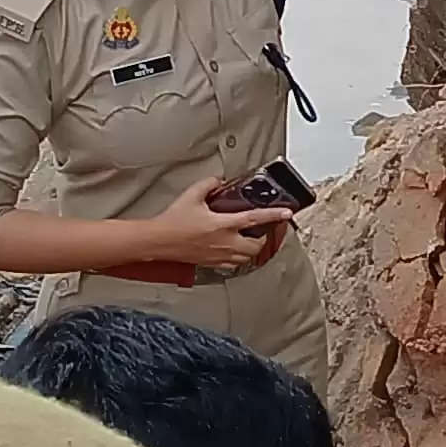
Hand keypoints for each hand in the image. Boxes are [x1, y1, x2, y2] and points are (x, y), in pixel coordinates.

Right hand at [144, 177, 290, 272]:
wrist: (159, 241)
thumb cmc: (173, 221)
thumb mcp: (192, 195)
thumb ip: (209, 184)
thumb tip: (219, 181)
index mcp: (223, 224)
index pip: (256, 219)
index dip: (274, 215)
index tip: (286, 212)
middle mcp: (225, 242)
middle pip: (257, 245)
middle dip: (263, 237)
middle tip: (262, 229)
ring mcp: (219, 256)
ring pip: (247, 257)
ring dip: (252, 248)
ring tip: (250, 239)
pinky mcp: (212, 263)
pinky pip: (234, 265)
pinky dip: (239, 258)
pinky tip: (235, 250)